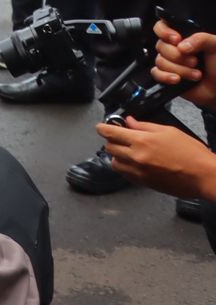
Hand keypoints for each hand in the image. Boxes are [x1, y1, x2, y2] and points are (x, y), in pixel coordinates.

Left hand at [96, 117, 215, 200]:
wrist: (204, 175)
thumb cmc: (191, 152)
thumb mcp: (169, 131)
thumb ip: (145, 126)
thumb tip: (129, 121)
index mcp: (141, 142)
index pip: (111, 133)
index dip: (103, 128)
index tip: (101, 127)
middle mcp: (136, 158)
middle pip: (110, 148)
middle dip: (112, 141)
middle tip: (121, 138)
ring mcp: (139, 172)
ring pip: (115, 163)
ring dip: (118, 156)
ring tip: (129, 152)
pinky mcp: (144, 183)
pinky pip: (126, 175)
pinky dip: (126, 168)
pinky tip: (136, 163)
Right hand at [150, 22, 215, 109]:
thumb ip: (201, 39)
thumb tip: (181, 46)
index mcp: (183, 36)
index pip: (162, 26)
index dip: (164, 31)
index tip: (177, 39)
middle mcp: (174, 47)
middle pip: (160, 46)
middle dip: (178, 56)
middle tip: (195, 61)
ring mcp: (169, 62)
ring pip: (160, 61)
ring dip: (180, 70)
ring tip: (196, 74)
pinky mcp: (166, 75)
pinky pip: (156, 73)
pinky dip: (166, 77)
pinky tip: (178, 79)